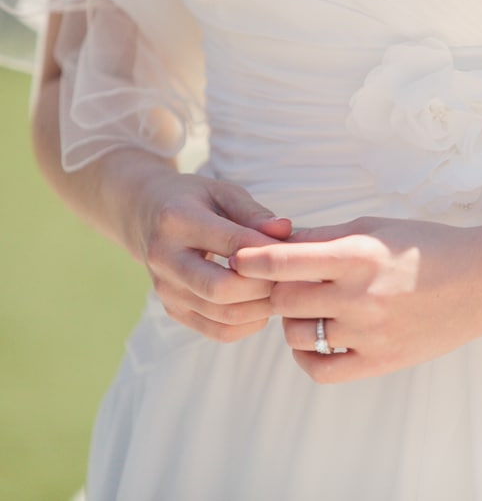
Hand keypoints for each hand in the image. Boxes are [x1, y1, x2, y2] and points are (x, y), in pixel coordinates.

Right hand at [127, 170, 292, 341]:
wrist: (145, 215)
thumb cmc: (195, 200)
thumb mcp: (223, 192)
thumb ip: (254, 213)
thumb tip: (285, 231)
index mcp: (177, 220)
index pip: (233, 244)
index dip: (269, 252)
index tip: (294, 250)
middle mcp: (164, 259)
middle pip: (223, 289)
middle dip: (265, 286)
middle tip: (289, 275)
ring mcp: (166, 290)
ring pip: (224, 315)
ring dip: (263, 307)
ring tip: (280, 289)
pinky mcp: (174, 311)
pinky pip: (219, 331)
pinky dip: (249, 323)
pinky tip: (262, 304)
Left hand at [230, 217, 481, 382]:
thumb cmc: (428, 246)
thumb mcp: (375, 227)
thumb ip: (323, 238)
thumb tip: (273, 243)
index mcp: (357, 256)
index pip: (282, 262)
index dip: (250, 260)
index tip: (236, 259)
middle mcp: (360, 297)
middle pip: (284, 299)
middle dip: (275, 288)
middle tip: (281, 281)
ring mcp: (369, 334)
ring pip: (298, 334)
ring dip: (292, 320)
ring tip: (308, 306)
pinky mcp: (380, 360)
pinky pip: (321, 369)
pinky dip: (308, 355)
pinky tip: (316, 338)